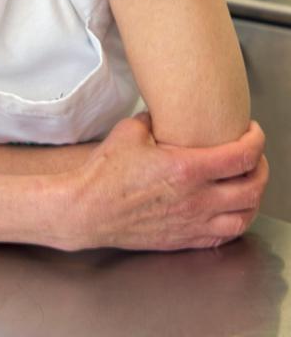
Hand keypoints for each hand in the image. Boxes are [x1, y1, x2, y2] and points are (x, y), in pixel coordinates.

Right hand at [52, 114, 267, 251]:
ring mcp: (193, 222)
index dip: (256, 141)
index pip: (242, 156)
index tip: (253, 132)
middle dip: (262, 169)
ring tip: (247, 184)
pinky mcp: (185, 239)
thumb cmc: (106, 172)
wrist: (89, 209)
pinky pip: (225, 236)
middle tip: (256, 157)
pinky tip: (230, 210)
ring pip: (245, 217)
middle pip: (252, 188)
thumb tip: (165, 112)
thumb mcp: (131, 130)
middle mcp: (196, 199)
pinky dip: (237, 221)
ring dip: (253, 198)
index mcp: (186, 168)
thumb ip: (156, 119)